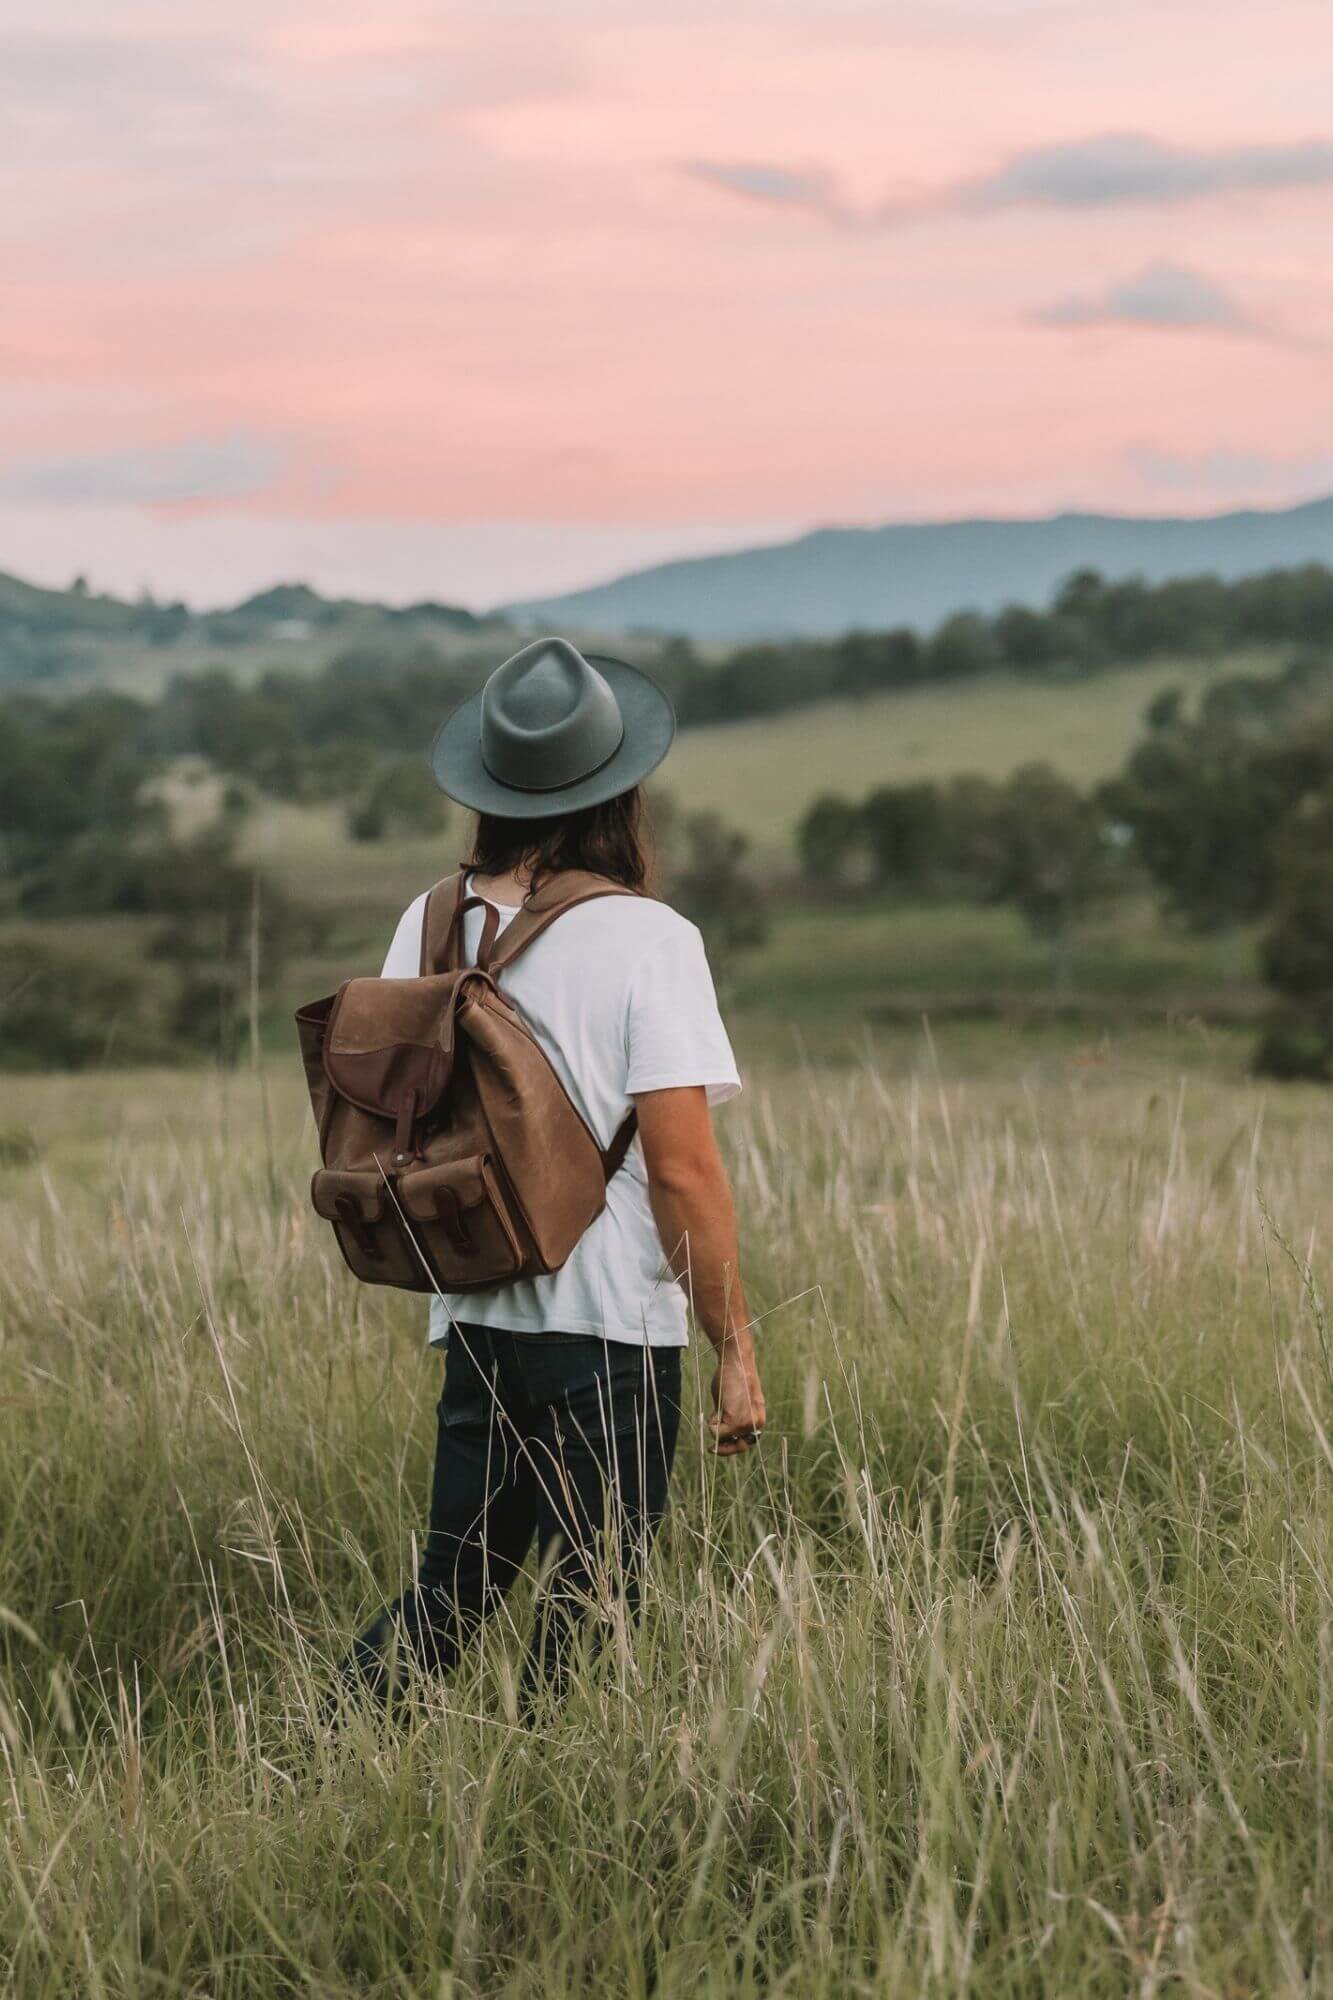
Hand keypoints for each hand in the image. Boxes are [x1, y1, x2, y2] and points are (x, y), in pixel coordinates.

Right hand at [709, 1335, 764, 1456]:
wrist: (737, 1362)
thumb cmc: (734, 1378)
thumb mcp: (737, 1403)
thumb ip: (734, 1419)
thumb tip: (721, 1439)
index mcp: (759, 1421)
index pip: (746, 1444)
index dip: (731, 1446)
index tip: (717, 1447)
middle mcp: (756, 1425)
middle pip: (736, 1448)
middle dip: (722, 1447)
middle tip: (711, 1448)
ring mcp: (746, 1424)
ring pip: (722, 1439)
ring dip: (715, 1427)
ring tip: (720, 1408)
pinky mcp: (735, 1421)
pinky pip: (715, 1432)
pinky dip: (711, 1422)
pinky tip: (718, 1406)